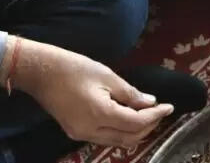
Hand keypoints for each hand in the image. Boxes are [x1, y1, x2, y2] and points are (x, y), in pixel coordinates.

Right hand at [9, 38, 174, 149]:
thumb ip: (130, 93)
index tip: (169, 106)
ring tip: (148, 114)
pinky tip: (127, 116)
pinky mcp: (75, 132)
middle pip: (129, 137)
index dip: (155, 116)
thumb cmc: (73, 68)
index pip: (136, 123)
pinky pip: (104, 137)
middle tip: (160, 111)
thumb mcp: (106, 76)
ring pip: (117, 140)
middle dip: (148, 126)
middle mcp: (90, 131)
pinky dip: (120, 130)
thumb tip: (150, 102)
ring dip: (135, 130)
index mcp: (100, 115)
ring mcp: (81, 134)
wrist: (41, 72)